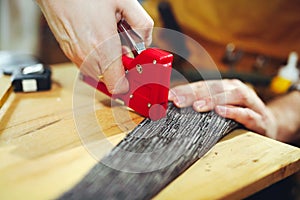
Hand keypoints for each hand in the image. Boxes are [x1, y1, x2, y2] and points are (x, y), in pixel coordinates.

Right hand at [36, 0, 152, 93]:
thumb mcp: (125, 2)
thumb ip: (142, 25)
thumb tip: (146, 40)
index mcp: (103, 48)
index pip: (118, 86)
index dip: (129, 82)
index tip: (135, 70)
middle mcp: (87, 57)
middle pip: (110, 79)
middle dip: (120, 65)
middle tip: (123, 43)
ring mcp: (75, 55)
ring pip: (99, 72)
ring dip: (108, 60)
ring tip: (109, 35)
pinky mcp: (68, 51)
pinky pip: (88, 62)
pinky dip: (96, 54)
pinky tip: (98, 34)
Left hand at [169, 79, 277, 136]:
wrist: (269, 123)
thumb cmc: (239, 114)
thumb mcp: (220, 106)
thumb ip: (202, 105)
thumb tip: (175, 105)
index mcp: (224, 87)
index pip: (201, 86)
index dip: (184, 90)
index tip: (168, 96)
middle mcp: (235, 90)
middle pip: (213, 88)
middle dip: (193, 93)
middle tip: (176, 100)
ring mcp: (249, 102)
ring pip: (231, 96)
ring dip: (213, 99)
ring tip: (197, 106)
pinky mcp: (259, 118)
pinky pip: (246, 113)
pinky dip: (233, 112)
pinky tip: (221, 112)